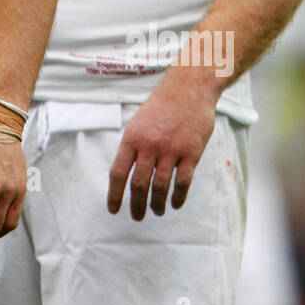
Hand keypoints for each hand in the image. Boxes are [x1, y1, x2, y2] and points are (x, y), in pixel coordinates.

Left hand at [107, 72, 216, 220]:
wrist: (189, 88)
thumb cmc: (162, 105)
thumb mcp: (138, 121)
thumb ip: (133, 146)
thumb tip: (125, 173)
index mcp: (132, 137)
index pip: (118, 172)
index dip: (114, 194)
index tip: (113, 209)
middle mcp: (150, 145)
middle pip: (138, 184)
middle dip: (136, 205)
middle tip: (136, 217)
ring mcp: (171, 150)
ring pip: (160, 186)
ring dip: (156, 204)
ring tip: (156, 212)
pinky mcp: (191, 153)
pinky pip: (183, 182)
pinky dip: (178, 196)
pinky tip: (175, 204)